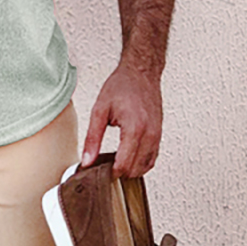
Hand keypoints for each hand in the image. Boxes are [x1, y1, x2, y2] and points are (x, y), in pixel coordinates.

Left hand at [79, 60, 162, 178]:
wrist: (141, 73)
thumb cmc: (122, 86)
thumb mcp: (100, 110)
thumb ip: (92, 138)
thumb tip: (87, 161)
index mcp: (134, 129)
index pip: (124, 165)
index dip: (110, 173)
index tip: (99, 170)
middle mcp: (150, 135)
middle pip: (135, 170)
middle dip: (119, 172)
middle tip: (104, 164)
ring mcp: (157, 135)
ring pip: (146, 167)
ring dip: (131, 169)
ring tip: (114, 160)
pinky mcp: (159, 134)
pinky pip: (152, 158)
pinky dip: (141, 162)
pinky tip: (127, 155)